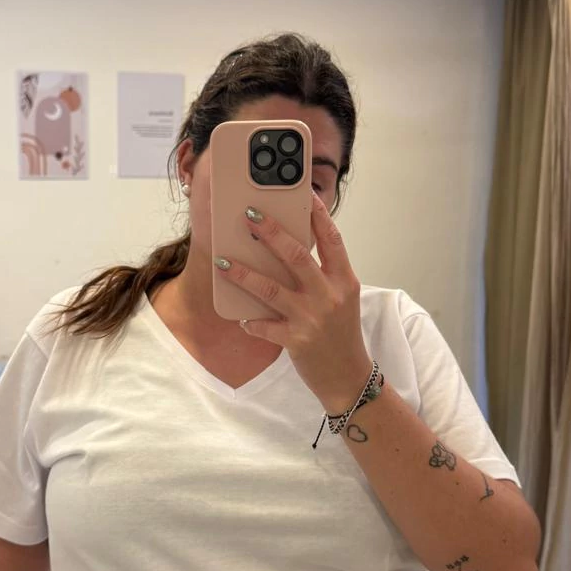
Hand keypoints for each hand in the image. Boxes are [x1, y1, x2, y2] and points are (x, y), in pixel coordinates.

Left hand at [215, 191, 372, 412]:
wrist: (348, 377)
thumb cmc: (341, 333)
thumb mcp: (341, 297)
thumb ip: (323, 273)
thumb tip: (289, 245)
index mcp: (343, 280)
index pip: (331, 239)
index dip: (316, 214)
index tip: (301, 193)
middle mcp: (329, 295)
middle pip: (297, 256)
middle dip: (271, 233)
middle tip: (248, 216)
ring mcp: (312, 318)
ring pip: (271, 289)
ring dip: (243, 274)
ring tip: (221, 261)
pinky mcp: (296, 340)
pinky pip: (264, 327)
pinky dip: (250, 321)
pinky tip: (239, 317)